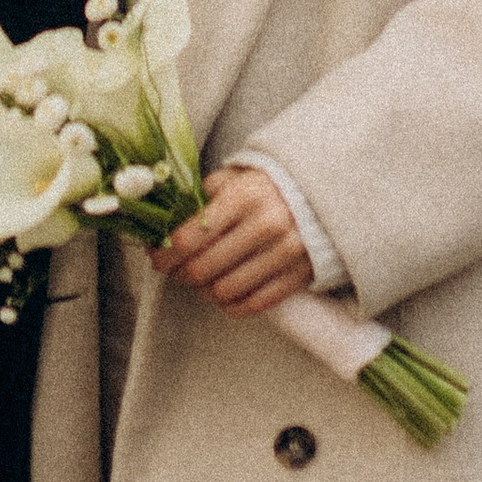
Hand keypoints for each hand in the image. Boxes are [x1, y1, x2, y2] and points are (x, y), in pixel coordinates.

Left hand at [154, 165, 313, 316]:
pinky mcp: (299, 275)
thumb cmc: (269, 183)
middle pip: (203, 269)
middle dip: (180, 274)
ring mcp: (285, 253)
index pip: (189, 237)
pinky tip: (224, 293)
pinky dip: (232, 305)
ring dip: (204, 291)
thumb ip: (203, 197)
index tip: (156, 258)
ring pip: (225, 291)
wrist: (325, 190)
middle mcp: (266, 225)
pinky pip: (254, 304)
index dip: (165, 254)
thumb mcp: (236, 176)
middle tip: (175, 270)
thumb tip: (165, 227)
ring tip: (201, 281)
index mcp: (244, 196)